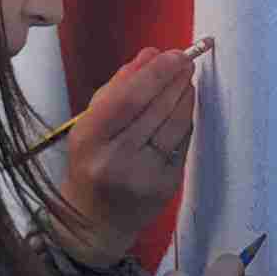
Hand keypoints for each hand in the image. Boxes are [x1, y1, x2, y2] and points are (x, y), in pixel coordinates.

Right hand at [55, 47, 195, 264]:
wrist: (95, 222)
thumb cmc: (91, 164)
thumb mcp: (89, 126)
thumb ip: (117, 88)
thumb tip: (150, 54)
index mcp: (89, 140)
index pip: (127, 99)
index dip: (154, 74)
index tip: (172, 54)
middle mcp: (115, 159)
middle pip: (154, 109)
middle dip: (174, 79)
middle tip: (186, 60)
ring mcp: (143, 175)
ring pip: (174, 125)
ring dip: (185, 97)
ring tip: (187, 79)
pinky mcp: (165, 186)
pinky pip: (181, 144)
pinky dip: (186, 120)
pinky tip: (185, 106)